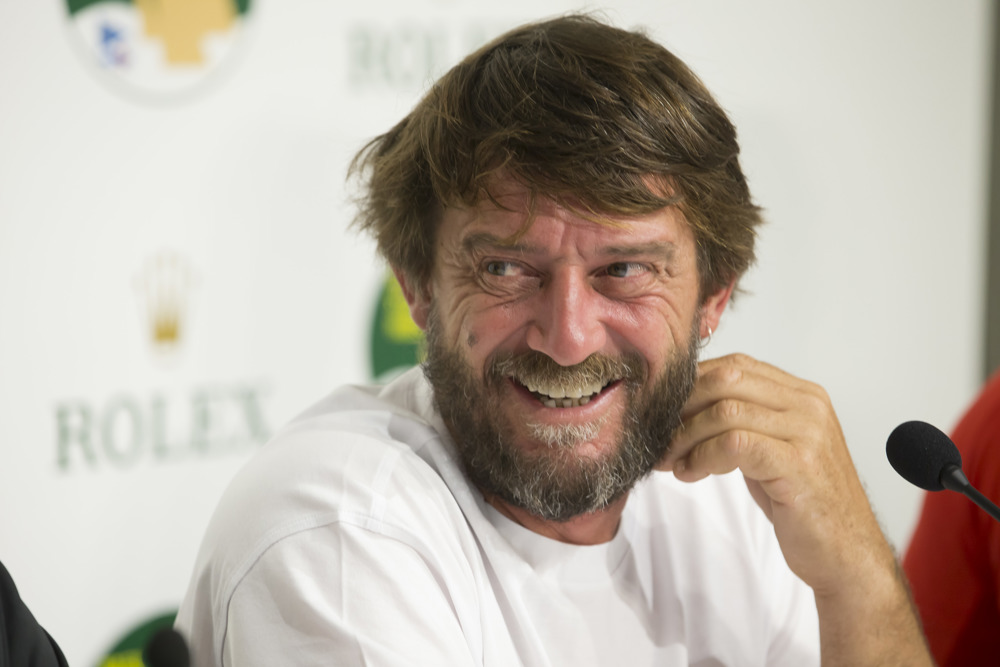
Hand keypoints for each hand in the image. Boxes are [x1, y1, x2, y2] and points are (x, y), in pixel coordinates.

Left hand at [658, 353, 889, 594]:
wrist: (846, 554)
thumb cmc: (804, 504)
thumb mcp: (770, 450)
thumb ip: (741, 422)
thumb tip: (682, 410)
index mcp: (803, 395)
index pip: (735, 366)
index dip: (692, 386)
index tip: (664, 411)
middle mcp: (809, 406)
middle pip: (726, 380)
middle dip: (683, 407)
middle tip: (660, 435)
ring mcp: (807, 434)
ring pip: (726, 411)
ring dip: (687, 436)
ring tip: (673, 461)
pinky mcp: (799, 465)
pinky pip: (735, 444)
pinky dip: (703, 456)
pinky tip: (691, 473)